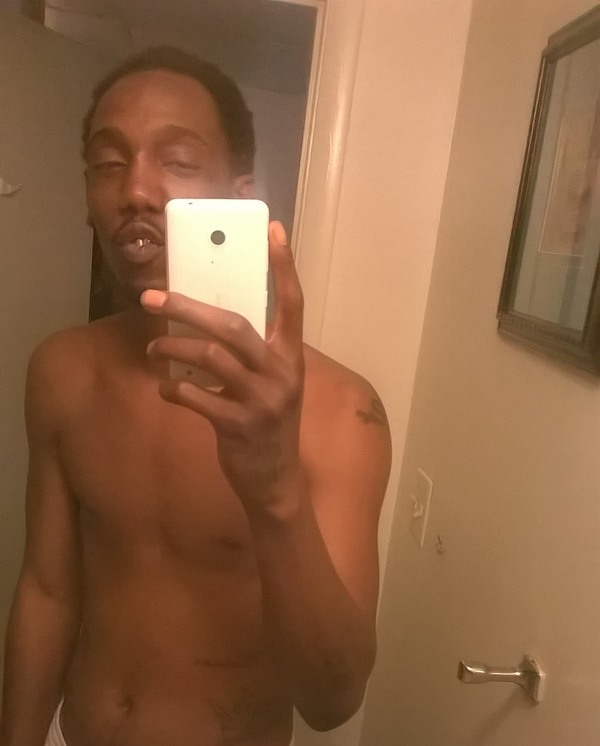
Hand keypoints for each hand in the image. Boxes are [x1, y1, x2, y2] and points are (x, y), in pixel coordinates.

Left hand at [142, 220, 304, 516]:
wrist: (276, 481)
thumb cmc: (267, 426)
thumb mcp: (271, 385)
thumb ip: (252, 355)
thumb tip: (208, 320)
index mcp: (290, 358)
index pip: (293, 302)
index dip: (284, 266)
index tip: (274, 229)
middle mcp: (281, 374)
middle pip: (233, 325)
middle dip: (189, 307)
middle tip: (153, 296)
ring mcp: (261, 401)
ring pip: (210, 357)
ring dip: (173, 346)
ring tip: (153, 345)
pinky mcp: (238, 426)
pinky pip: (196, 396)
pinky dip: (173, 389)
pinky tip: (166, 388)